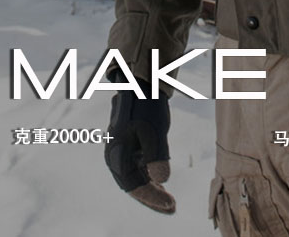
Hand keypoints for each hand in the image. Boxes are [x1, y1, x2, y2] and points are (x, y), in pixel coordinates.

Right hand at [104, 77, 175, 213]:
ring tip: (169, 201)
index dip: (152, 198)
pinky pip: (137, 167)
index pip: (134, 186)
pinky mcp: (129, 145)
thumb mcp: (154, 130)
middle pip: (133, 186)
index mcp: (117, 154)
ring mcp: (122, 150)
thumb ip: (157, 156)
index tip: (170, 205)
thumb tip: (162, 180)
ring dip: (151, 189)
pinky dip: (149, 177)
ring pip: (136, 178)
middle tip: (172, 207)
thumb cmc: (146, 104)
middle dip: (152, 198)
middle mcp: (116, 156)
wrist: (141, 81)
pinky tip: (161, 183)